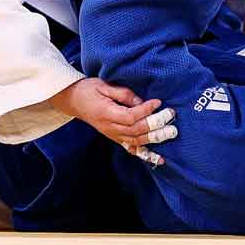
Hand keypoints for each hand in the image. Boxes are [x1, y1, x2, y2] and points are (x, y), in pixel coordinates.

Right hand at [48, 79, 176, 165]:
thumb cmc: (88, 90)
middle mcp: (110, 128)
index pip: (129, 116)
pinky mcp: (116, 138)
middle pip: (136, 130)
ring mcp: (113, 135)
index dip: (145, 111)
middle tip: (171, 116)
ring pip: (137, 141)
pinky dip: (147, 155)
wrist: (73, 101)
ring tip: (171, 132)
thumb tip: (142, 101)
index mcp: (106, 113)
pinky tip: (160, 159)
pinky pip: (132, 149)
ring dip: (155, 138)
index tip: (158, 102)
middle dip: (155, 124)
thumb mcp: (103, 84)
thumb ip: (123, 93)